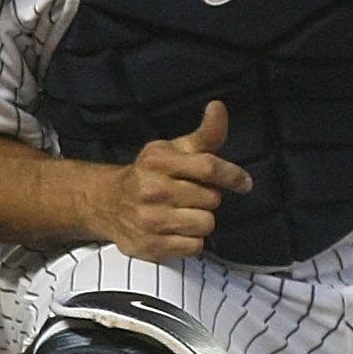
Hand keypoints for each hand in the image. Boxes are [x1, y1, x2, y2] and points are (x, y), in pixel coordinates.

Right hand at [93, 100, 251, 260]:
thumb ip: (204, 134)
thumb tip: (219, 107)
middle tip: (192, 196)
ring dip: (201, 220)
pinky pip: (194, 246)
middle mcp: (151, 190)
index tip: (244, 183)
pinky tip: (177, 230)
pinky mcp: (150, 246)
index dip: (233, 175)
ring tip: (184, 213)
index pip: (209, 167)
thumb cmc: (150, 173)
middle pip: (211, 199)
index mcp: (158, 161)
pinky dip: (191, 240)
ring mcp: (150, 220)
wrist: (108, 203)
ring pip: (206, 224)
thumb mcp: (174, 149)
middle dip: (208, 198)